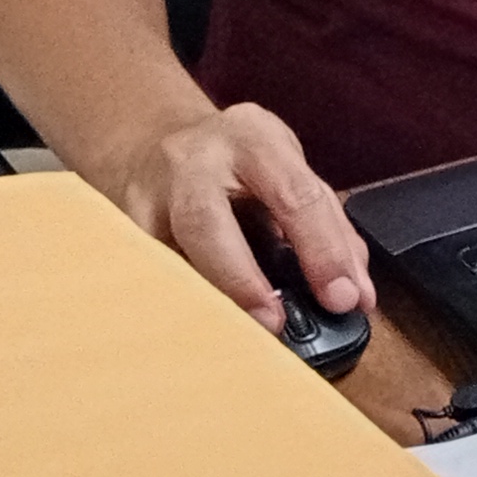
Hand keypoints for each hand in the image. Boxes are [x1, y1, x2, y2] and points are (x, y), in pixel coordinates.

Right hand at [96, 102, 370, 327]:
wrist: (159, 140)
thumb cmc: (237, 162)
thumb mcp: (288, 170)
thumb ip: (325, 224)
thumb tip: (354, 291)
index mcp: (252, 139)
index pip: (293, 195)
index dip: (322, 250)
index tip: (342, 298)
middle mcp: (192, 162)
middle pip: (205, 220)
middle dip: (241, 279)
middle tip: (273, 323)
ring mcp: (147, 197)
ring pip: (163, 254)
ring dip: (204, 299)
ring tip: (236, 337)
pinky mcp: (123, 232)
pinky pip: (149, 275)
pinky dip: (179, 304)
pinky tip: (202, 329)